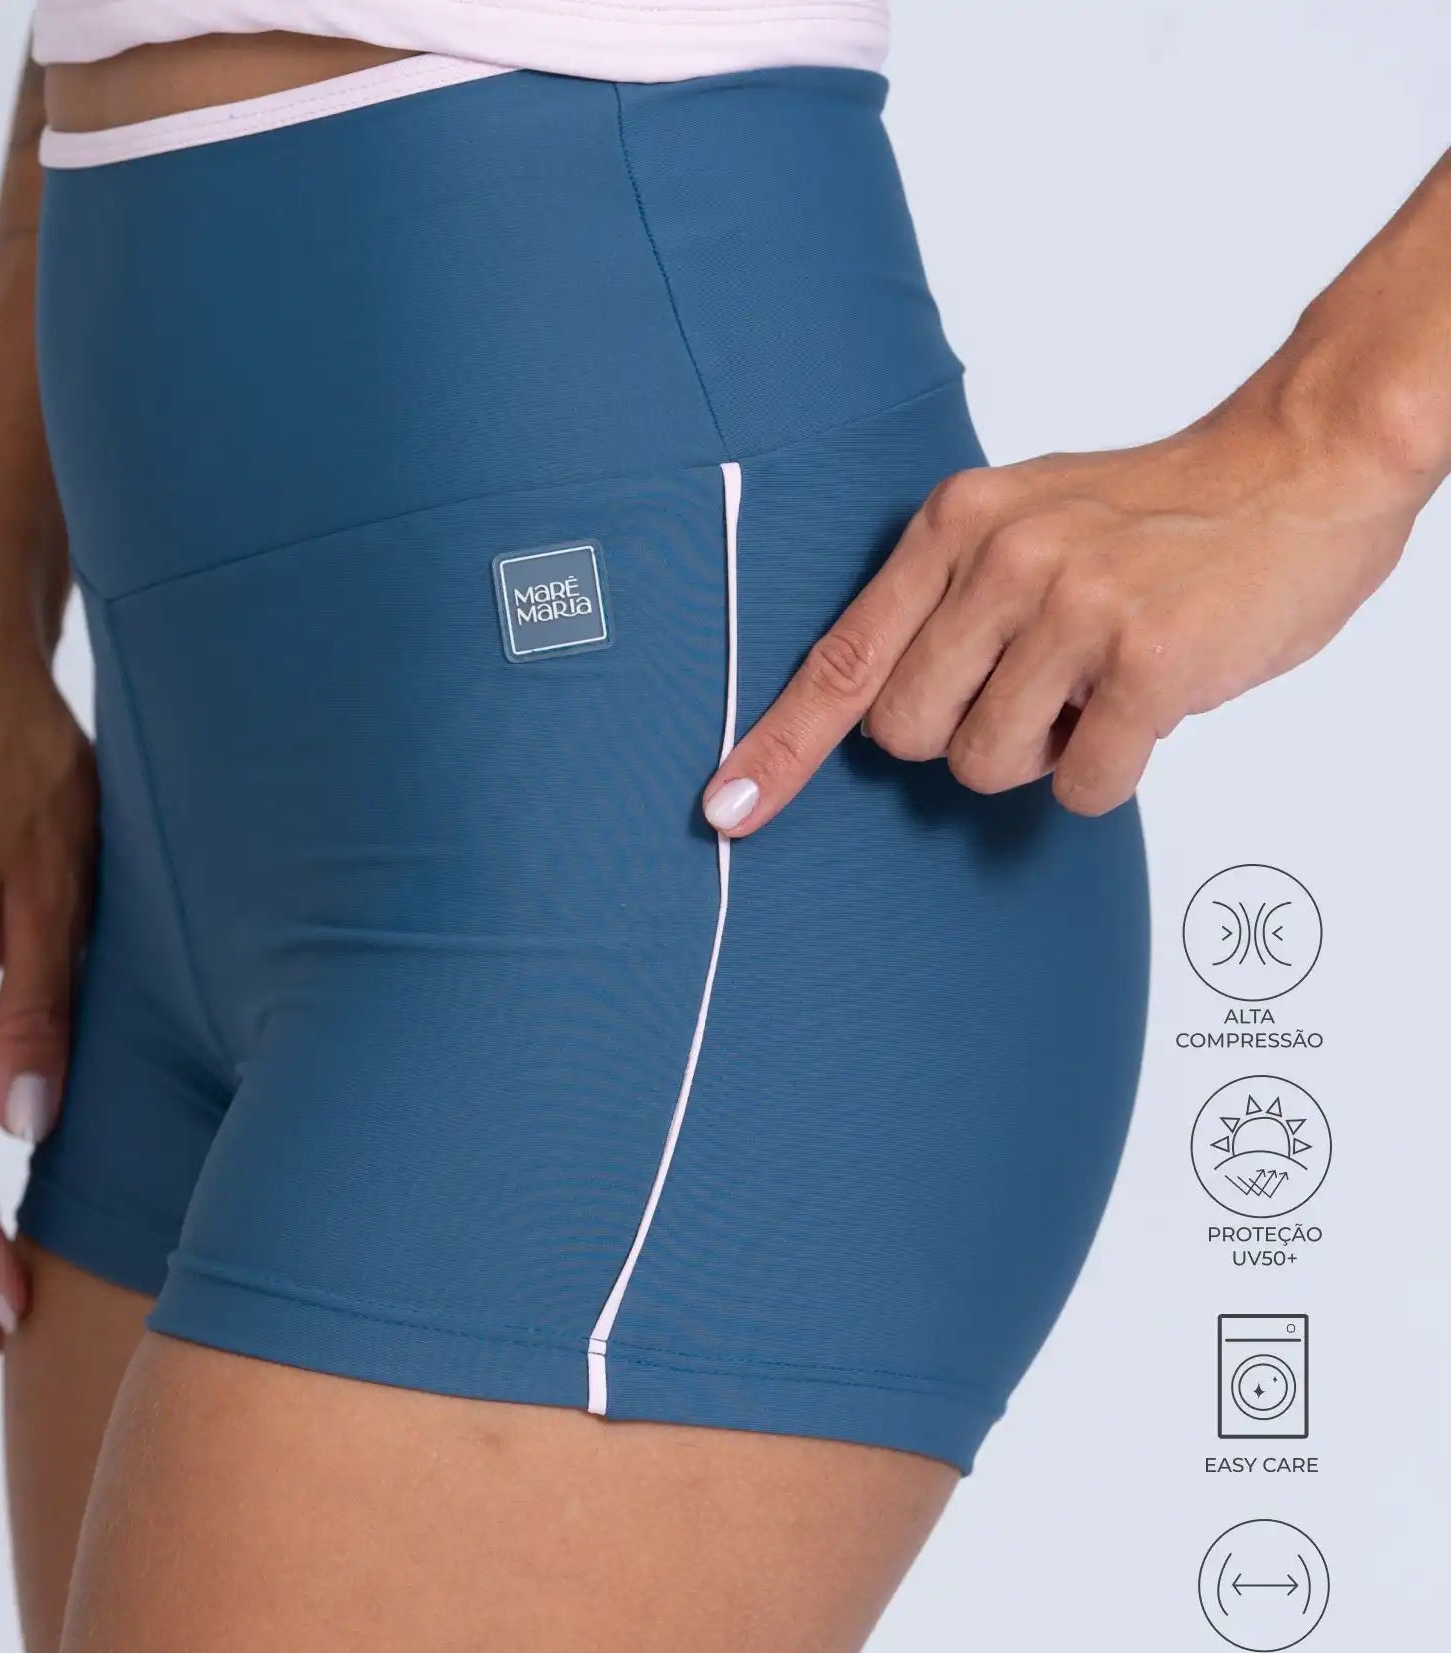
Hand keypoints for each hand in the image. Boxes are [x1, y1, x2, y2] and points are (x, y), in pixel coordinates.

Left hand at [702, 394, 1421, 830]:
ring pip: (989, 766)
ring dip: (1046, 751)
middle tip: (1042, 685)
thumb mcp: (1027, 521)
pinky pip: (1082, 786)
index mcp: (956, 526)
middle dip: (966, 737)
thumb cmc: (1160, 515)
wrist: (1302, 466)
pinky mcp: (1145, 662)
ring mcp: (1073, 607)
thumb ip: (948, 601)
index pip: (842, 658)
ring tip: (1103, 679)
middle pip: (908, 736)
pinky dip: (1110, 769)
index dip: (780, 745)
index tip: (727, 809)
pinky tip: (1150, 704)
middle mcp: (1001, 561)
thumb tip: (879, 711)